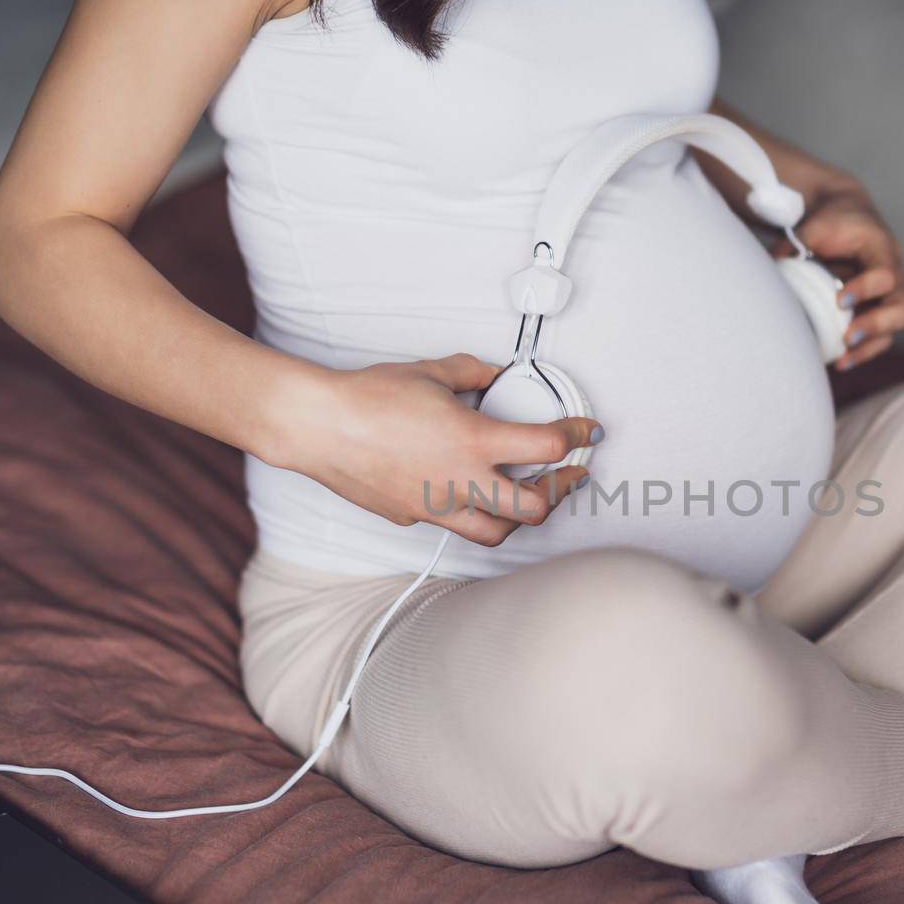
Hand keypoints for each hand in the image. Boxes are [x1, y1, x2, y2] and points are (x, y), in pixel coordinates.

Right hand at [269, 353, 598, 547]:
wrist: (317, 426)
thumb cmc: (366, 399)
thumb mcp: (431, 372)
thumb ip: (472, 374)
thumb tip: (493, 376)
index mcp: (473, 441)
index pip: (547, 446)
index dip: (577, 437)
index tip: (586, 433)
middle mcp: (460, 481)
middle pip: (534, 509)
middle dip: (561, 492)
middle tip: (570, 475)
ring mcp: (436, 506)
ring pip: (496, 531)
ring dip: (519, 516)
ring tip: (528, 496)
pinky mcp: (412, 516)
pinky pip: (453, 523)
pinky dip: (470, 512)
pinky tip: (469, 494)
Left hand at [782, 185, 903, 370]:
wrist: (849, 218)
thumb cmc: (833, 223)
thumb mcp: (816, 225)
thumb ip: (796, 244)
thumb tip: (770, 270)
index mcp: (883, 252)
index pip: (885, 276)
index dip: (865, 290)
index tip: (839, 301)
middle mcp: (895, 278)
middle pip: (900, 310)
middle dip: (874, 326)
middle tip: (846, 336)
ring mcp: (890, 298)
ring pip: (892, 331)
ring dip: (868, 347)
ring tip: (842, 359)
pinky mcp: (879, 313)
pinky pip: (880, 339)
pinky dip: (862, 352)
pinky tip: (840, 362)